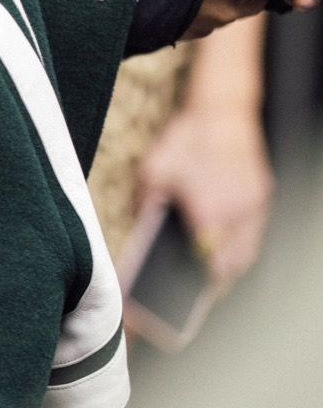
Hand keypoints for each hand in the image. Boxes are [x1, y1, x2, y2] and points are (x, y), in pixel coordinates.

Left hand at [137, 106, 273, 286]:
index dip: (199, 283)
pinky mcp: (263, 196)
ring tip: (209, 280)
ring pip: (249, 250)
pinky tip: (222, 251)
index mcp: (209, 209)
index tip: (187, 297)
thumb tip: (143, 236)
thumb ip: (147, 207)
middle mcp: (237, 211)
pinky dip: (241, 245)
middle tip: (197, 294)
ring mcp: (254, 204)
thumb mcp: (153, 171)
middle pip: (233, 263)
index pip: (209, 262)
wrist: (221, 111)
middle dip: (216, 281)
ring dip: (231, 266)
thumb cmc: (185, 140)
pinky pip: (256, 232)